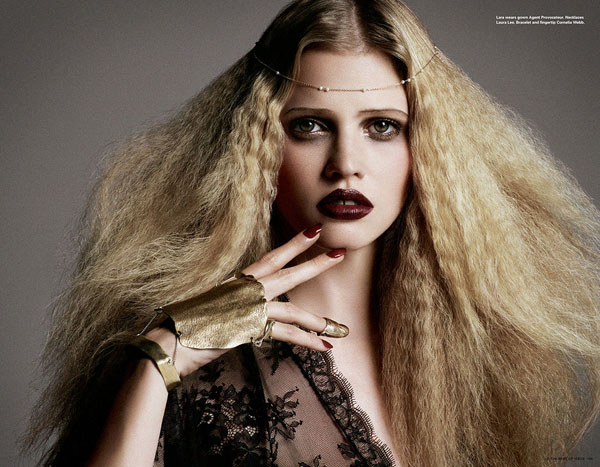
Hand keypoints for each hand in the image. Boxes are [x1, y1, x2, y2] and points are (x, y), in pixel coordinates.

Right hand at [148, 223, 346, 376]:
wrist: (166, 342)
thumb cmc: (182, 325)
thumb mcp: (209, 307)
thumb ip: (229, 304)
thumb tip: (238, 309)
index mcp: (235, 282)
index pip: (270, 258)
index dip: (294, 245)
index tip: (313, 232)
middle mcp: (244, 290)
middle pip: (287, 273)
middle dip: (315, 263)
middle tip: (340, 253)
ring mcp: (247, 308)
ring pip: (291, 308)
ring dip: (317, 318)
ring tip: (339, 327)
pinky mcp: (248, 329)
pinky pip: (284, 335)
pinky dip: (305, 341)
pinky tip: (324, 347)